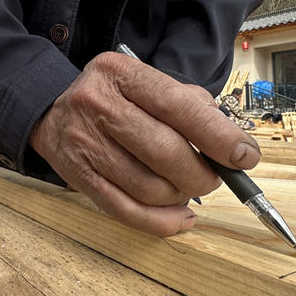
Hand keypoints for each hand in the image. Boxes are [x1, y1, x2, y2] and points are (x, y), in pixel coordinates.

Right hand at [29, 52, 260, 235]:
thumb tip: (229, 144)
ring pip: (148, 186)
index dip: (218, 135)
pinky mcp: (78, 178)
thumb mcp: (145, 82)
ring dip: (181, 195)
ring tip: (187, 188)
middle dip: (201, 173)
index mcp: (120, 74)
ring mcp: (84, 144)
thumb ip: (188, 104)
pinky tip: (180, 217)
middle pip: (164, 151)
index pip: (177, 106)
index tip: (245, 156)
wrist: (50, 113)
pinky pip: (126, 211)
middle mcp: (97, 105)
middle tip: (214, 177)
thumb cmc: (113, 99)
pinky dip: (161, 222)